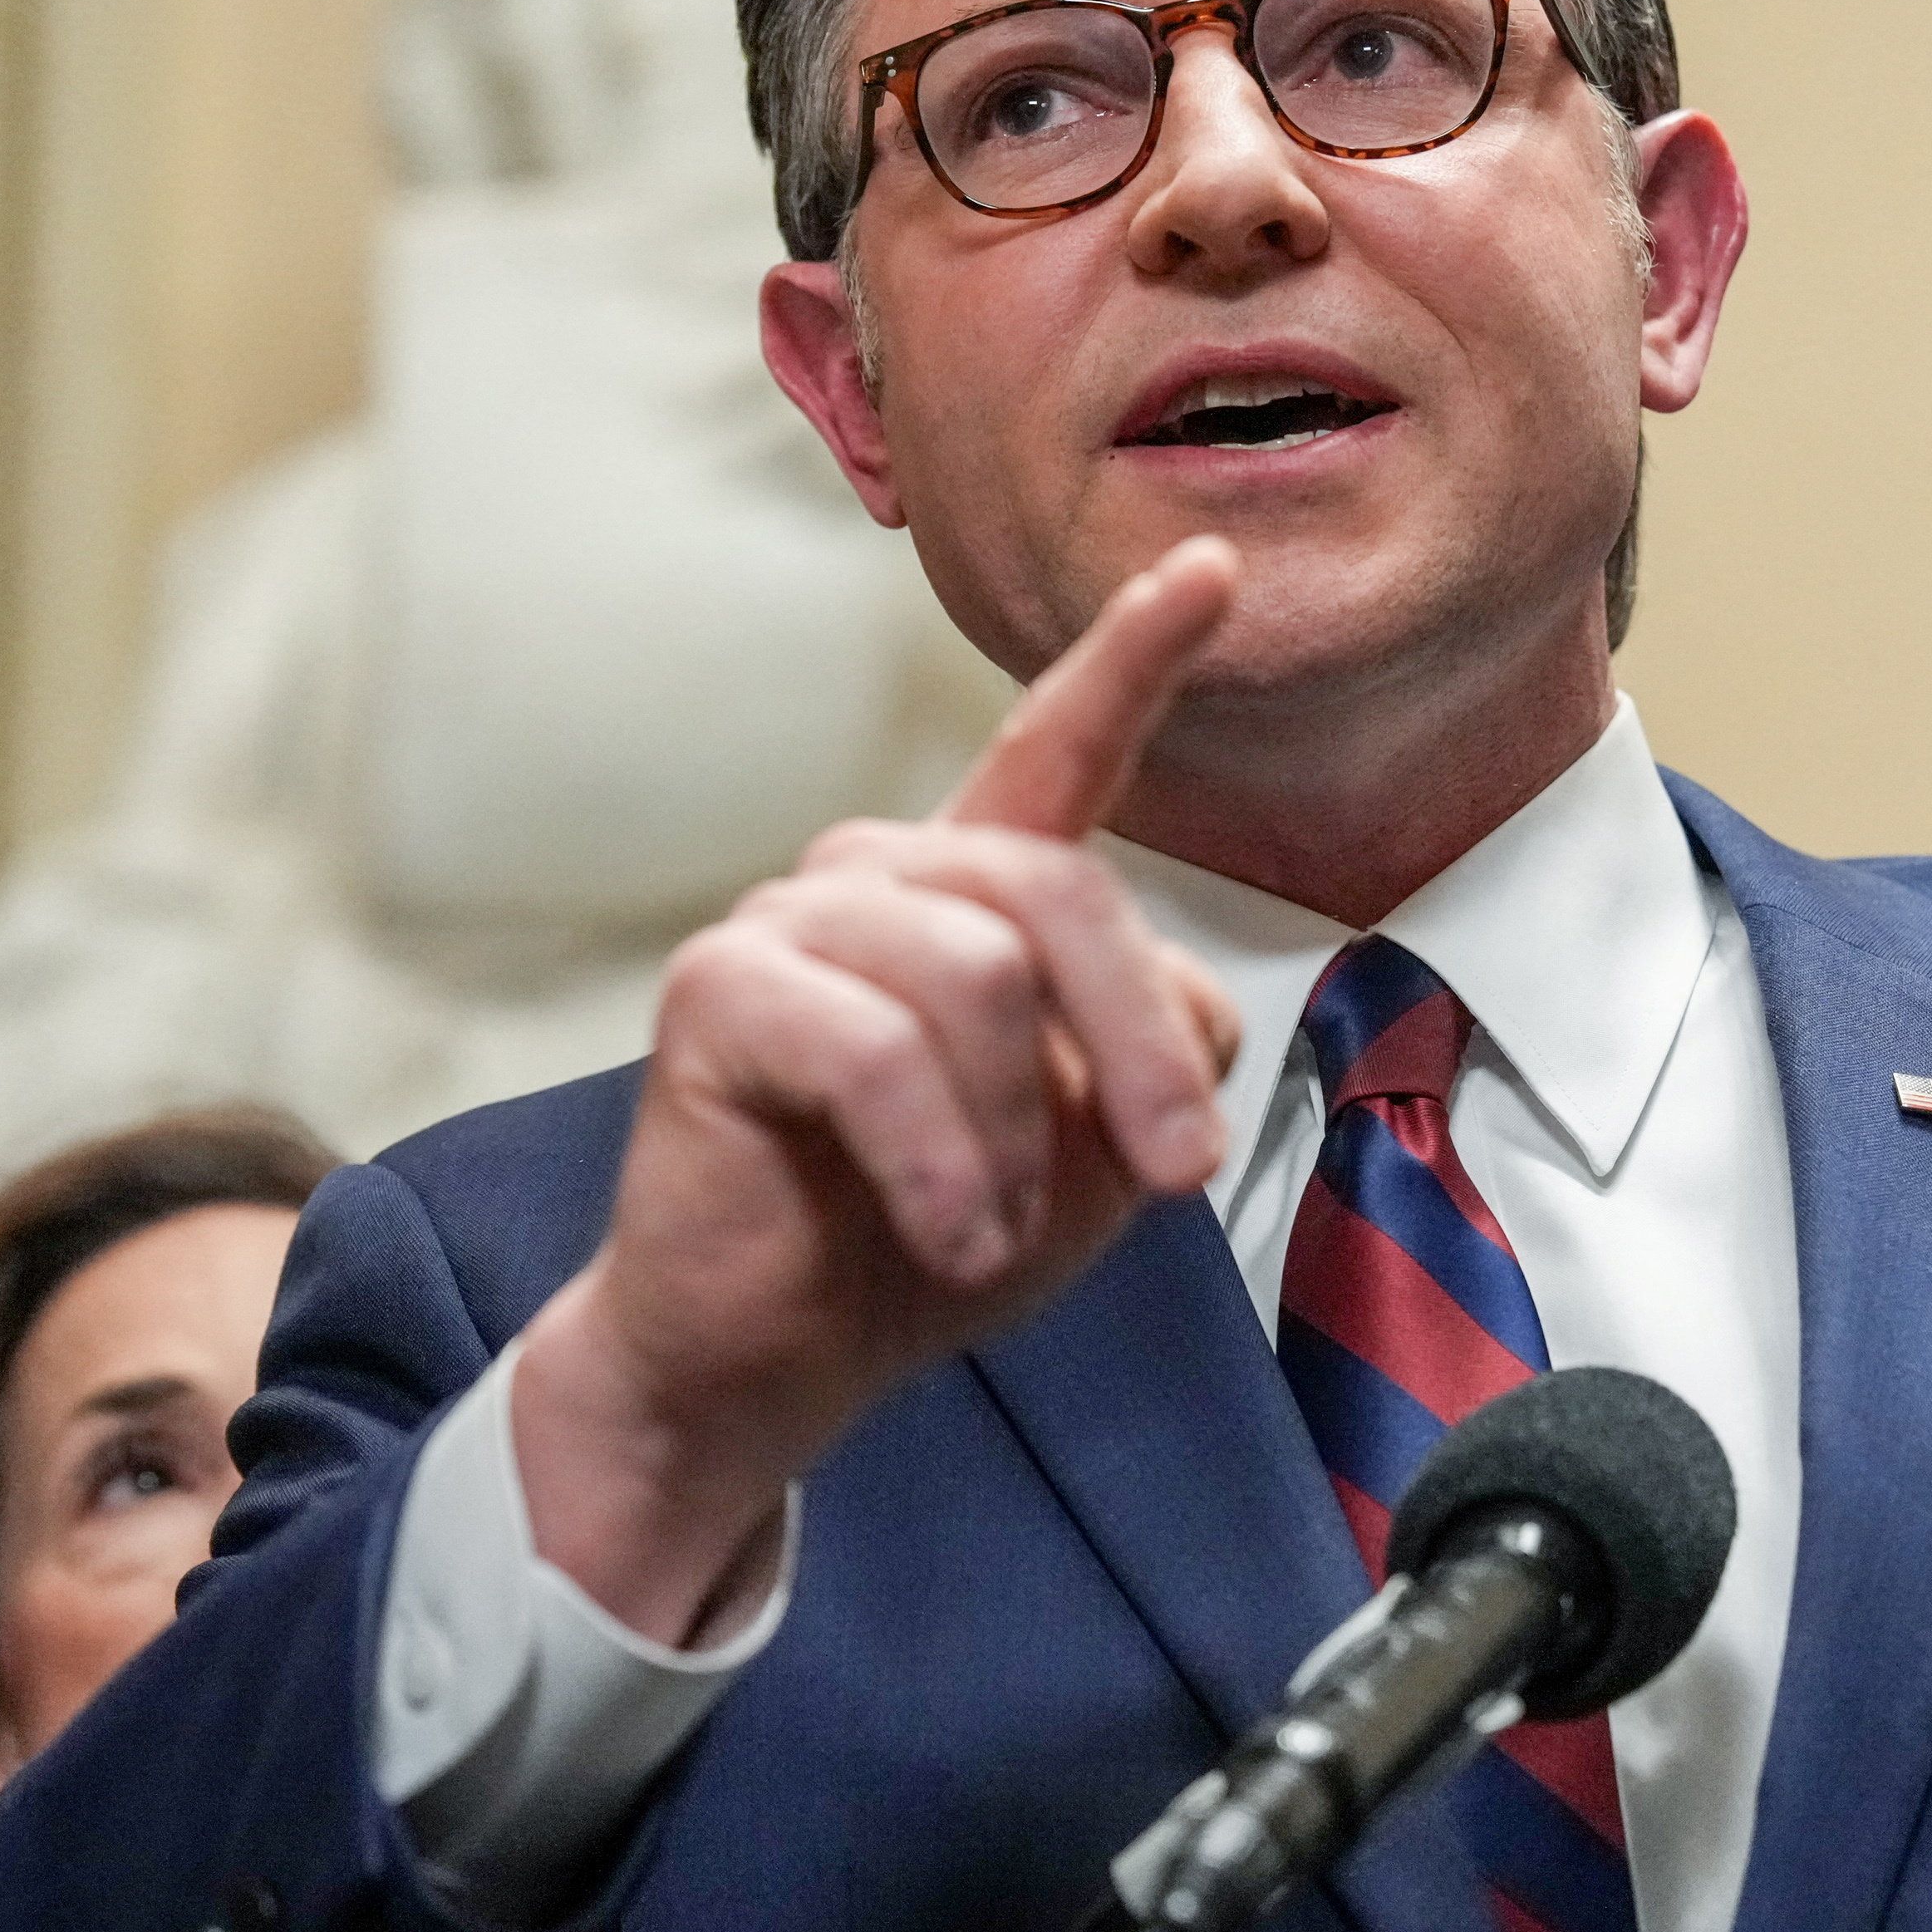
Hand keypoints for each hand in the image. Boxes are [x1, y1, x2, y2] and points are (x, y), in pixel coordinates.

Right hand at [509, 539, 1247, 1640]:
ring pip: (976, 976)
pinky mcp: (719, 993)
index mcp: (972, 894)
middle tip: (1172, 1175)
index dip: (1137, 658)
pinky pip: (876, 1052)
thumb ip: (1152, 1052)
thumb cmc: (929, 1242)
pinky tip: (947, 1235)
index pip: (1062, 748)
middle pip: (1060, 893)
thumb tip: (1179, 1021)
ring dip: (1014, 1137)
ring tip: (985, 1232)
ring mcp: (790, 921)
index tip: (1212, 571)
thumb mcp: (1091, 1151)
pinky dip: (940, 1165)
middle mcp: (879, 878)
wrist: (770, 1359)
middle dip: (1136, 1045)